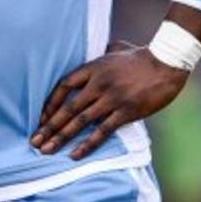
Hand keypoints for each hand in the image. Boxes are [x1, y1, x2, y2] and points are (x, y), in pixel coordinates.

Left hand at [30, 40, 187, 159]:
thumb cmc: (141, 55)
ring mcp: (111, 98)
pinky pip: (102, 131)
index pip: (63, 86)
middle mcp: (98, 84)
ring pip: (80, 121)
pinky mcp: (126, 112)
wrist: (166, 62)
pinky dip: (87, 144)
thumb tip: (96, 46)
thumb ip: (101, 51)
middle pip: (68, 108)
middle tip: (34, 141)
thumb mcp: (115, 48)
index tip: (41, 117)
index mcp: (93, 68)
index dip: (50, 103)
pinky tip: (74, 155)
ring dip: (61, 137)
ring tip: (46, 150)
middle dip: (49, 126)